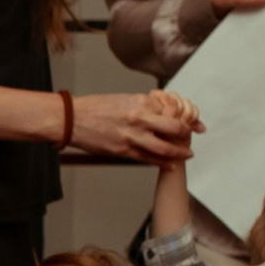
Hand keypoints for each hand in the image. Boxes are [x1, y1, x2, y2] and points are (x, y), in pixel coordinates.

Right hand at [65, 89, 195, 163]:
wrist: (72, 119)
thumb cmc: (94, 108)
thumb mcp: (123, 99)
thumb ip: (142, 107)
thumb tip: (159, 112)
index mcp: (140, 102)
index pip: (172, 110)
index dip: (185, 117)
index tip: (193, 121)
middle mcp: (140, 118)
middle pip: (175, 129)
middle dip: (186, 135)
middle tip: (191, 138)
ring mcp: (132, 136)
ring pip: (165, 148)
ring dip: (179, 153)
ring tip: (186, 154)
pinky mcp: (123, 150)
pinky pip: (148, 159)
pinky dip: (162, 163)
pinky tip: (170, 165)